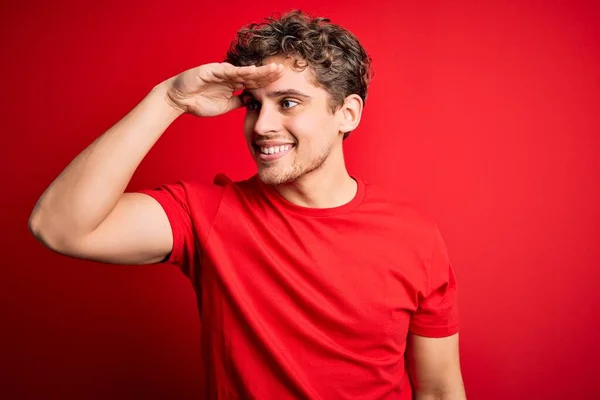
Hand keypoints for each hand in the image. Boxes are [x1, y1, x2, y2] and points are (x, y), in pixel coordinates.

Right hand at [164, 62, 283, 116]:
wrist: (178, 100)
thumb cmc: (199, 102)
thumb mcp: (225, 106)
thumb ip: (239, 102)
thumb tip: (253, 102)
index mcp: (234, 84)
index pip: (254, 82)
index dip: (267, 82)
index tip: (283, 82)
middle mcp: (230, 76)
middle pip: (253, 74)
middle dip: (268, 73)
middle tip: (284, 71)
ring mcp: (221, 72)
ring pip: (244, 70)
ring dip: (259, 70)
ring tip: (273, 69)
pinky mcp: (212, 70)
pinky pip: (228, 71)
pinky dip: (240, 71)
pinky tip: (253, 71)